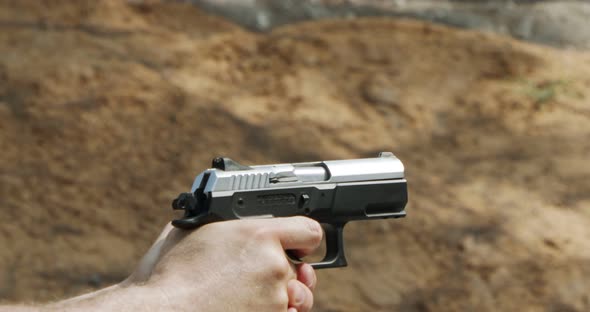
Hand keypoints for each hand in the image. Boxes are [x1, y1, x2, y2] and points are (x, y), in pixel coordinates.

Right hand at [128, 217, 322, 311]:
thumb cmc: (167, 276)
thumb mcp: (190, 232)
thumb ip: (216, 221)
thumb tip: (214, 213)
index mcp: (258, 235)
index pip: (308, 231)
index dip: (302, 239)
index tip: (296, 246)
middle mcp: (274, 265)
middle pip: (298, 267)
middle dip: (282, 271)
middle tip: (256, 276)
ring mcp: (275, 299)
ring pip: (295, 297)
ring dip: (282, 297)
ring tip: (252, 297)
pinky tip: (248, 309)